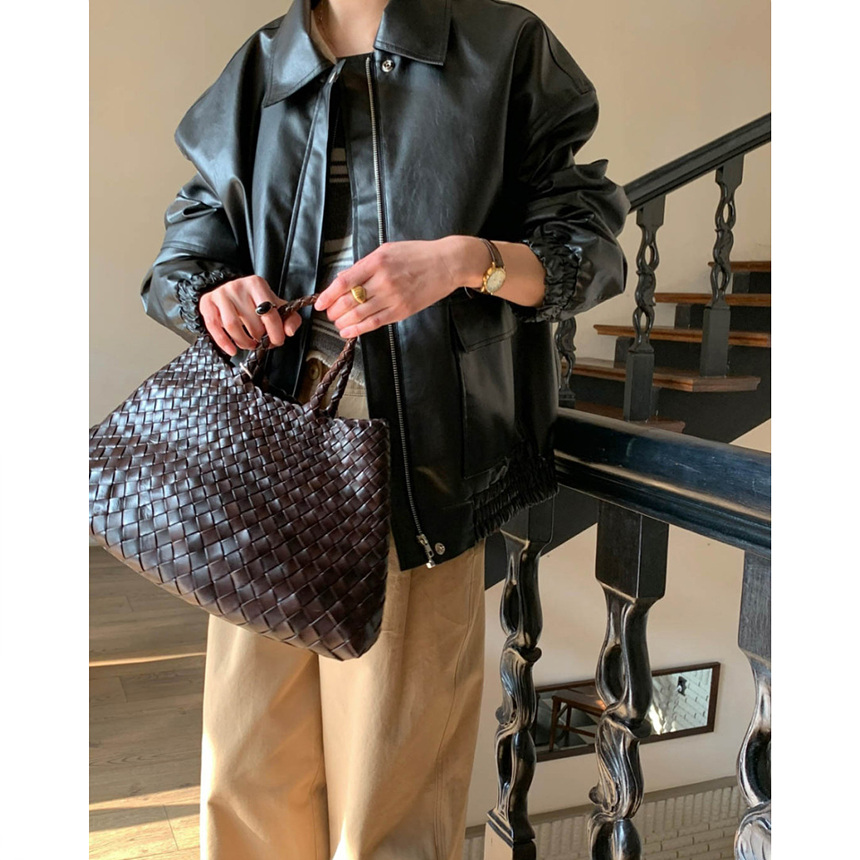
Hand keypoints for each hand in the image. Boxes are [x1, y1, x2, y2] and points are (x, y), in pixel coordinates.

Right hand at [199, 275, 301, 355]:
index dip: (275, 333)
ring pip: (232, 326)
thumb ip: (290, 318)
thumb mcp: (276, 305)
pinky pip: (213, 327)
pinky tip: (232, 350)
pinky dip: (223, 342)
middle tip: (262, 343)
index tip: (276, 341)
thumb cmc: (256, 301)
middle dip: (260, 339)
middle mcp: (237, 286)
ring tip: (250, 345)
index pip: (270, 314)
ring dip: (244, 342)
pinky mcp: (207, 303)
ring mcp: (220, 294)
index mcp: (256, 284)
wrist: (232, 290)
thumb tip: (289, 331)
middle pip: (252, 322)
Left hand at [313, 239, 463, 337]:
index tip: (320, 303)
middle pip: (349, 300)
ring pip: (359, 314)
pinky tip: (348, 332)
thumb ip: (365, 265)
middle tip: (329, 314)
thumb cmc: (418, 254)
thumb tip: (344, 278)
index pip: (344, 282)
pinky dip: (358, 329)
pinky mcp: (402, 310)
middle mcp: (383, 280)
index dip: (328, 295)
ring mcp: (393, 297)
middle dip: (334, 311)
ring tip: (338, 324)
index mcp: (377, 262)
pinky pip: (375, 323)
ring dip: (344, 321)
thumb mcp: (388, 251)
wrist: (447, 264)